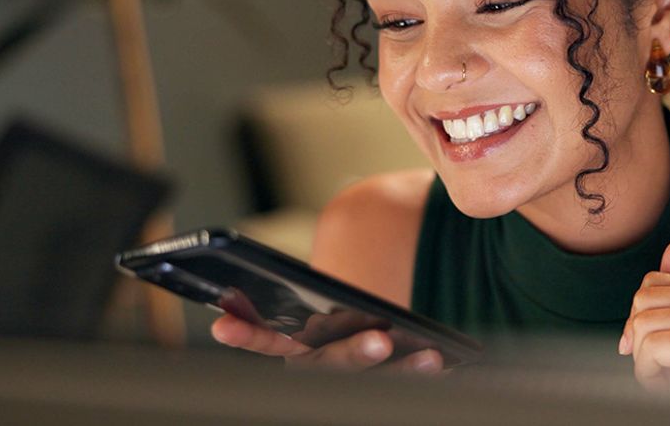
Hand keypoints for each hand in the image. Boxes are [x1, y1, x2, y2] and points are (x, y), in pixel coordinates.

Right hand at [211, 314, 444, 374]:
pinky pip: (400, 388)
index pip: (265, 340)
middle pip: (331, 366)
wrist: (372, 335)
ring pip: (372, 383)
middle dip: (356, 354)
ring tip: (430, 357)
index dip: (246, 333)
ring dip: (402, 371)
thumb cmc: (338, 313)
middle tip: (382, 341)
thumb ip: (305, 294)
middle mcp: (316, 368)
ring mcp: (346, 383)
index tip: (225, 325)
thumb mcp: (322, 298)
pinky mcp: (377, 391)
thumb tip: (278, 278)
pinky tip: (444, 362)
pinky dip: (421, 375)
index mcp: (293, 344)